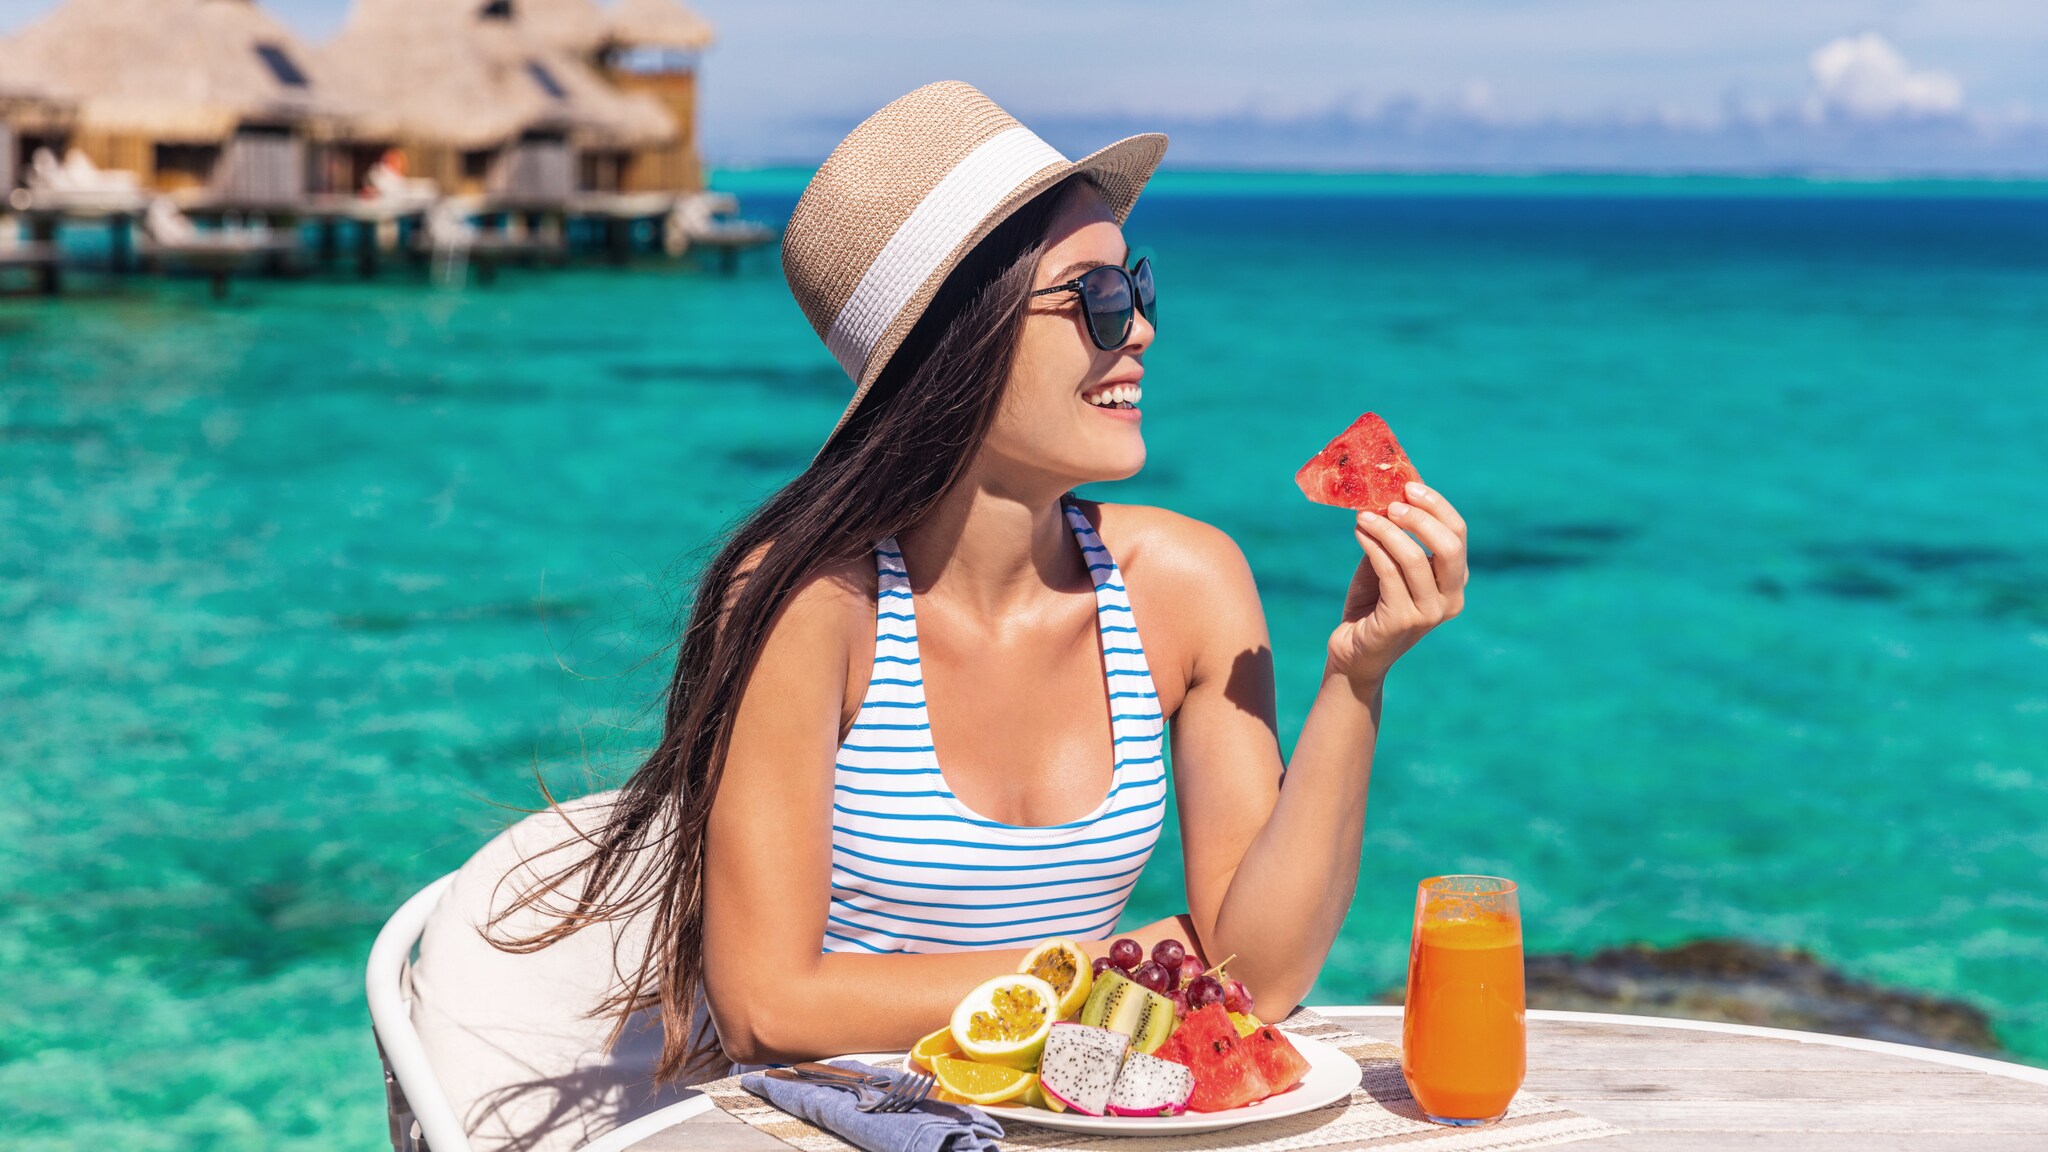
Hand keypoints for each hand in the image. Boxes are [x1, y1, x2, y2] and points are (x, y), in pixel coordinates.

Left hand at [1327, 482, 1468, 685]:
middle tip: (1391, 503)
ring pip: (1414, 557)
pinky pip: (1388, 572)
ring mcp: (1429, 613)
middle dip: (1420, 517)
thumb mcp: (1390, 563)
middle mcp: (1451, 599)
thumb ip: (1397, 536)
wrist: (1355, 651)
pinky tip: (1359, 533)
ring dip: (1386, 530)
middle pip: (1449, 545)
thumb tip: (1388, 493)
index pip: (1458, 533)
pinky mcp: (1402, 621)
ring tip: (1363, 516)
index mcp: (1455, 581)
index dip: (1437, 506)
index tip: (1409, 486)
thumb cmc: (1373, 602)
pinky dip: (1372, 546)